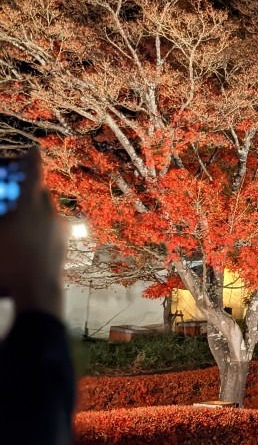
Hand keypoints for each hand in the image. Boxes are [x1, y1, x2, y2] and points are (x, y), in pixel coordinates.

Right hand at [0, 148, 66, 317]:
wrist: (38, 294)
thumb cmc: (6, 268)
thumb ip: (1, 215)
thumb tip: (6, 214)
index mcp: (29, 207)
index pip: (32, 175)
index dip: (31, 161)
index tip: (34, 149)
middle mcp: (48, 213)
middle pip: (41, 192)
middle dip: (29, 187)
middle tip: (18, 187)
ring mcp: (59, 229)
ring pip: (47, 210)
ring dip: (35, 207)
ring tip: (20, 214)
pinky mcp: (63, 243)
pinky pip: (52, 225)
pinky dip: (41, 224)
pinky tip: (30, 235)